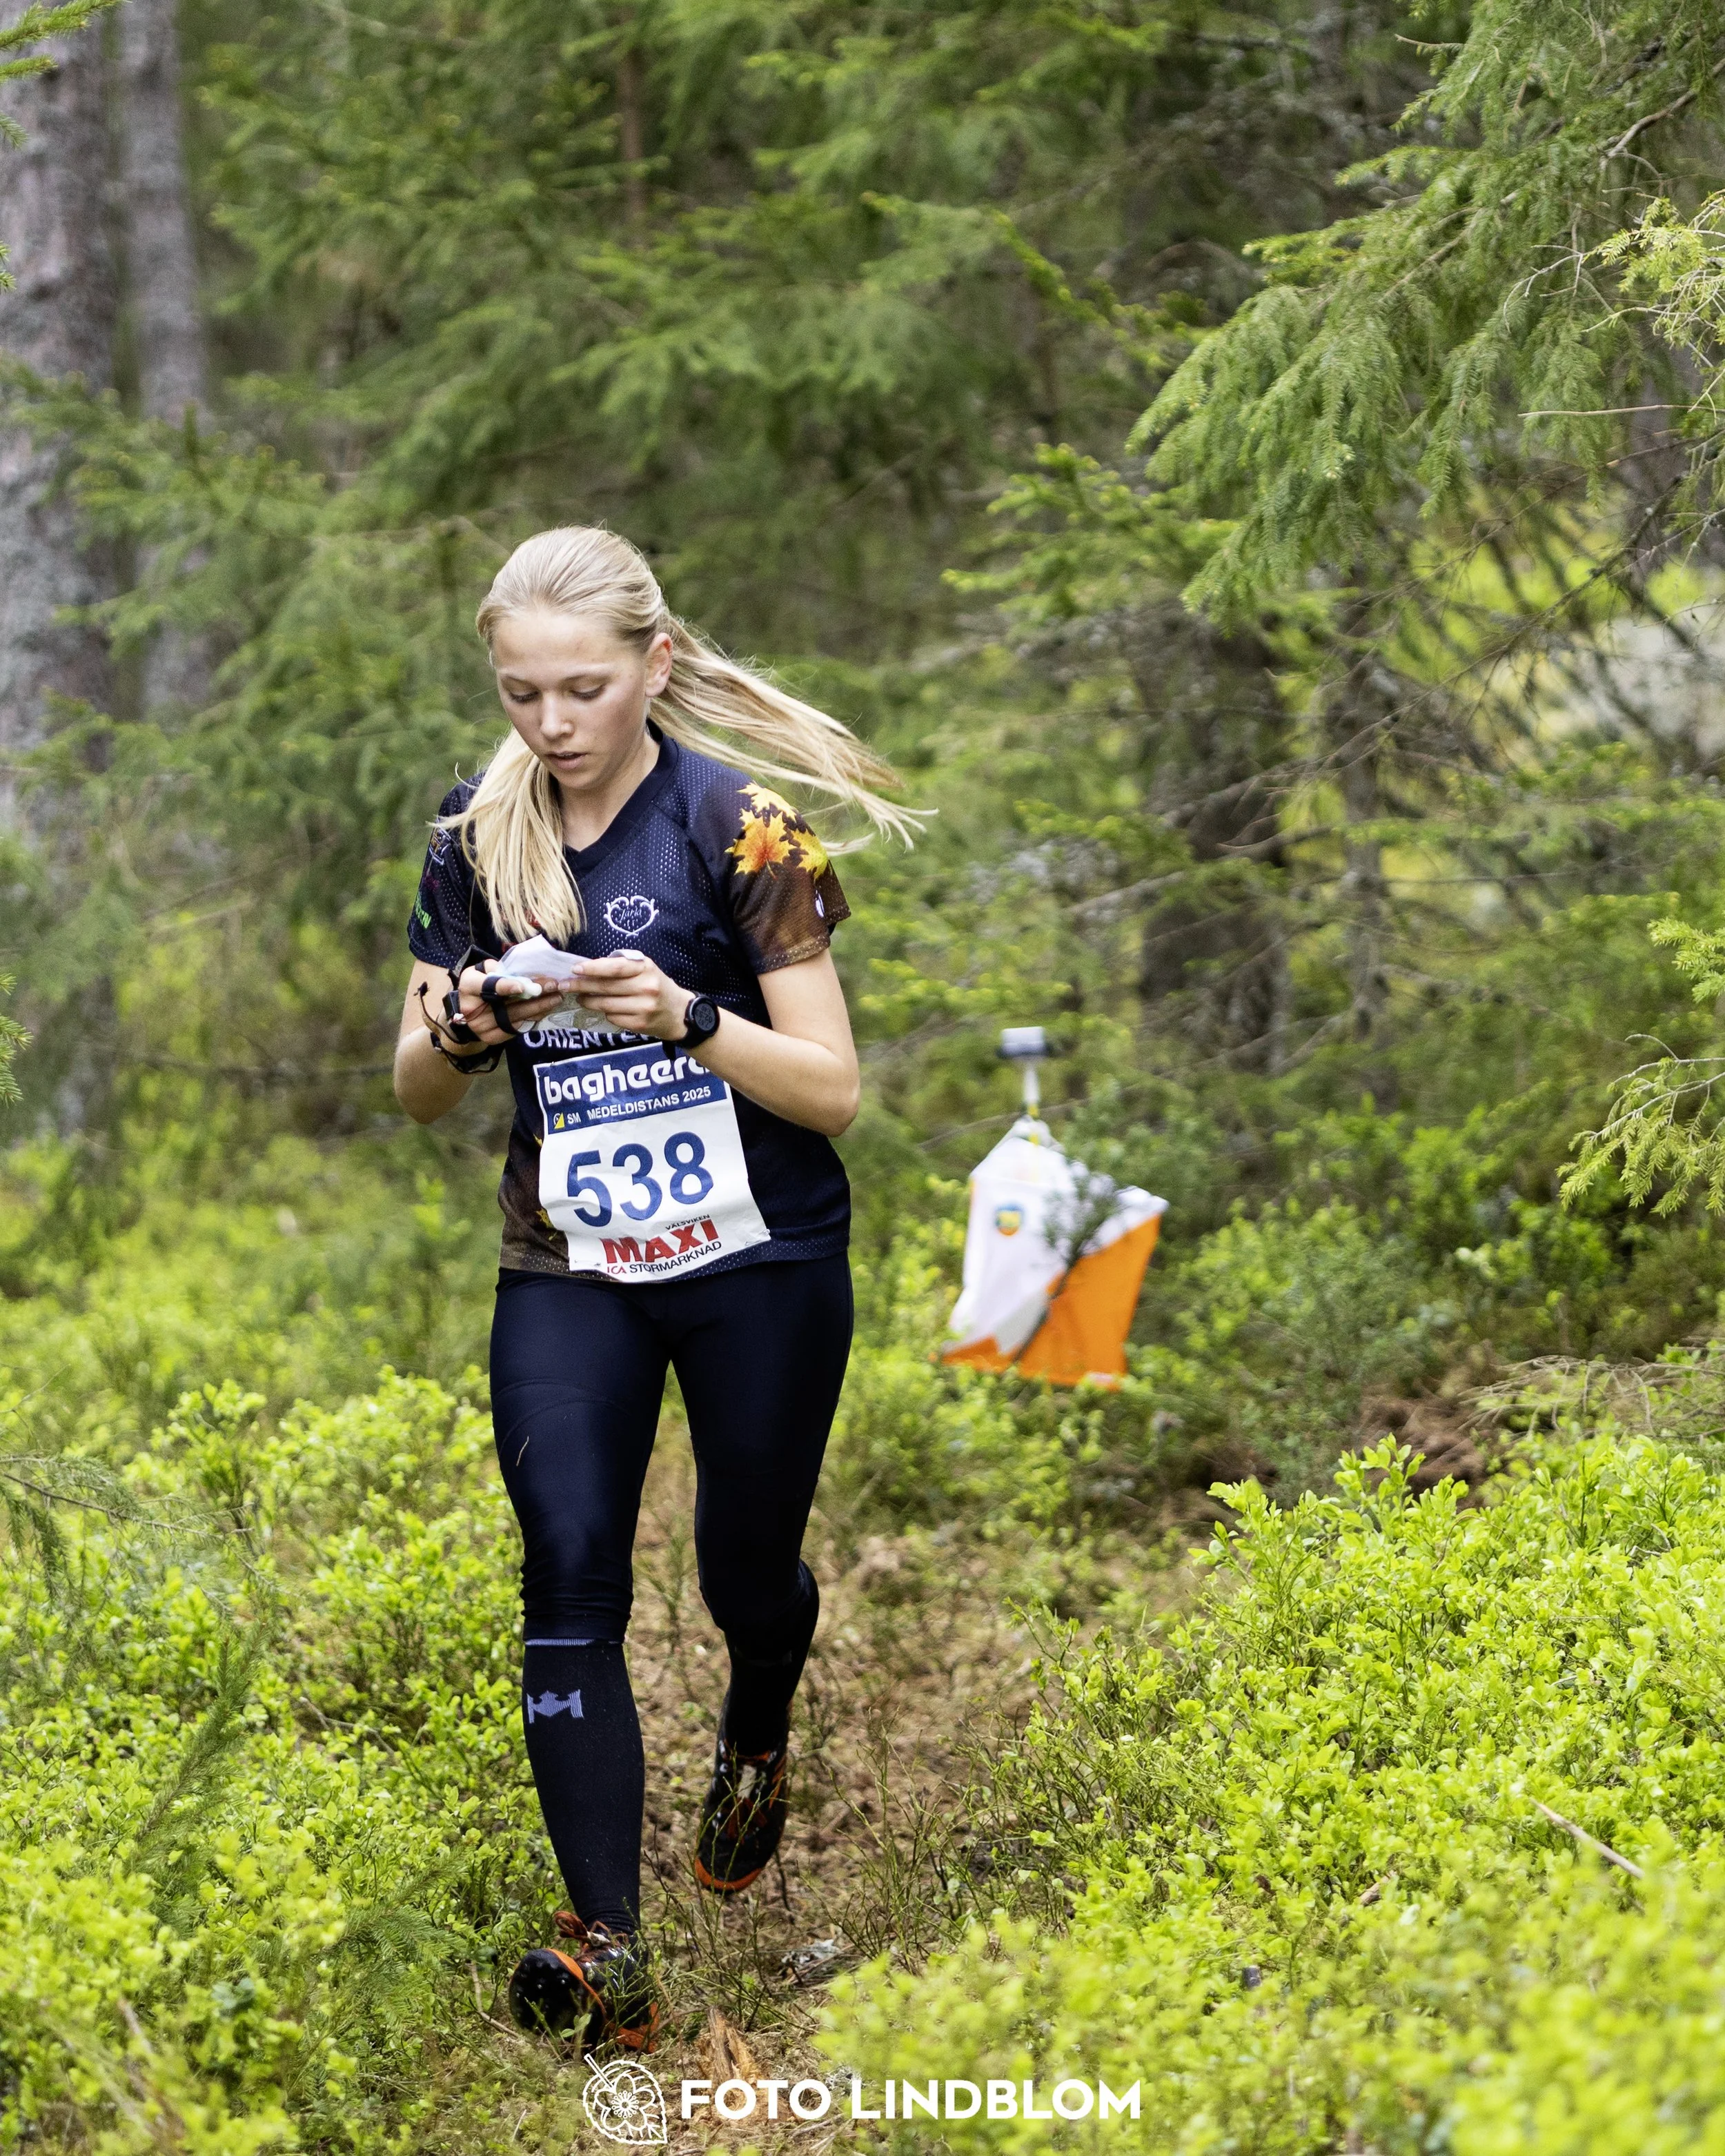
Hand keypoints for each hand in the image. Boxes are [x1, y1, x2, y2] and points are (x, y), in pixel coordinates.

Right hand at [454, 967, 567, 1045]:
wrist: (470, 1008)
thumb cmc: (480, 982)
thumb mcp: (483, 969)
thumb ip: (498, 968)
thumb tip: (521, 971)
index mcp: (468, 987)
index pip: (487, 987)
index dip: (505, 986)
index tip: (522, 986)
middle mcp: (472, 1011)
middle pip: (507, 1005)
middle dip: (533, 996)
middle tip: (553, 987)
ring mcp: (482, 1028)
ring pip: (516, 1018)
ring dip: (539, 1007)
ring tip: (557, 997)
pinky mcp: (493, 1037)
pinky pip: (517, 1028)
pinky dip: (534, 1017)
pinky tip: (547, 1008)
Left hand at [570, 951, 691, 1040]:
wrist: (680, 1013)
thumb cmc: (657, 986)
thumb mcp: (645, 969)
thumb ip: (622, 966)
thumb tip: (589, 968)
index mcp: (646, 968)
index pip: (615, 968)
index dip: (592, 968)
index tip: (574, 969)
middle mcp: (646, 987)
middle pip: (606, 987)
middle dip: (581, 986)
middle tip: (565, 985)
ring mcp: (643, 1007)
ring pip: (606, 1005)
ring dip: (589, 1001)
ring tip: (580, 998)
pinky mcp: (640, 1024)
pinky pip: (613, 1017)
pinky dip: (605, 1013)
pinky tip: (604, 1009)